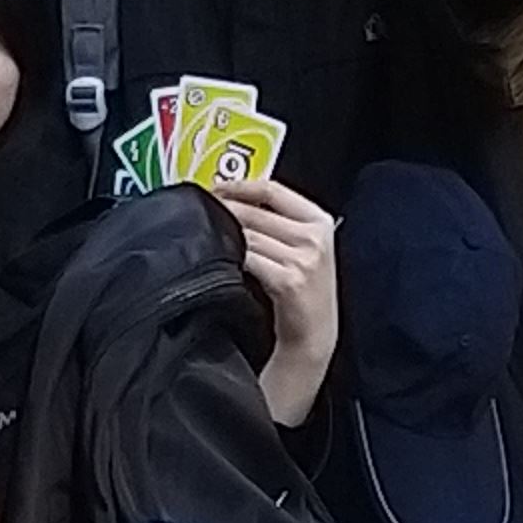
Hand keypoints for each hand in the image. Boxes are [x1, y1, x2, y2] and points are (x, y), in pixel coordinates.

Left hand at [207, 170, 342, 427]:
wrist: (313, 336)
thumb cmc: (302, 294)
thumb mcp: (303, 248)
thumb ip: (278, 222)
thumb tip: (232, 198)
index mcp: (320, 221)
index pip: (273, 190)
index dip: (239, 186)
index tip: (216, 187)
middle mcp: (315, 237)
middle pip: (256, 211)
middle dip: (224, 210)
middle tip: (201, 211)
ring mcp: (303, 259)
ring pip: (247, 234)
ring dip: (224, 235)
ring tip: (207, 238)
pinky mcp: (288, 280)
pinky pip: (247, 258)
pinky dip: (230, 258)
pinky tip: (221, 262)